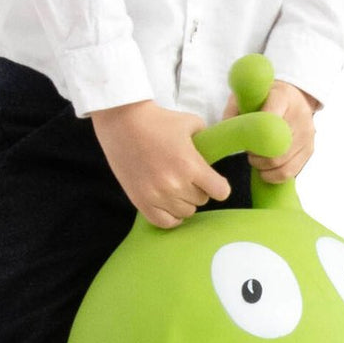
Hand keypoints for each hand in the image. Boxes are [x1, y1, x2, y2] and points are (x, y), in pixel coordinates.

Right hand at [91, 99, 231, 228]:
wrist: (123, 122)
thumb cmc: (159, 120)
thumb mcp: (192, 123)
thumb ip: (207, 141)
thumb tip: (216, 153)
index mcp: (190, 165)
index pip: (220, 192)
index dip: (219, 186)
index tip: (213, 181)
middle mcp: (174, 184)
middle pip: (201, 201)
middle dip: (199, 189)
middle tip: (189, 177)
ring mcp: (156, 195)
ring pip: (185, 213)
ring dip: (184, 202)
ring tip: (177, 187)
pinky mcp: (140, 201)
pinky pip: (164, 222)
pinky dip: (171, 217)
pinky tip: (169, 204)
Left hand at [222, 80, 319, 182]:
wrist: (294, 97)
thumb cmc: (264, 98)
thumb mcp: (246, 96)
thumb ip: (233, 111)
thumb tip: (225, 132)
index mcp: (283, 97)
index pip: (269, 119)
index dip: (254, 136)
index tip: (247, 140)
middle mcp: (300, 115)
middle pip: (276, 148)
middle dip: (256, 157)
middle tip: (248, 152)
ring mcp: (307, 134)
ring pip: (283, 164)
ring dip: (264, 168)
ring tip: (257, 160)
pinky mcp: (309, 149)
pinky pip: (291, 172)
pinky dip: (274, 176)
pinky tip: (266, 168)